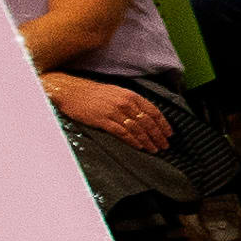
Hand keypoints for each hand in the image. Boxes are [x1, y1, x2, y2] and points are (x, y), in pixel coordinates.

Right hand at [44, 72, 168, 153]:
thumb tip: (146, 116)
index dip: (163, 124)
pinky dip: (133, 141)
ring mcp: (114, 111)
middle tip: (165, 146)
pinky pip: (122, 133)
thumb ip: (131, 103)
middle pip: (148, 122)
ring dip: (148, 141)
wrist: (71, 91)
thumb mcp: (117, 93)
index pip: (153, 111)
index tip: (169, 134)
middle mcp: (125, 103)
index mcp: (131, 95)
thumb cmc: (94, 93)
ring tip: (154, 149)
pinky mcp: (103, 120)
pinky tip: (139, 147)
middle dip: (158, 135)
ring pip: (137, 129)